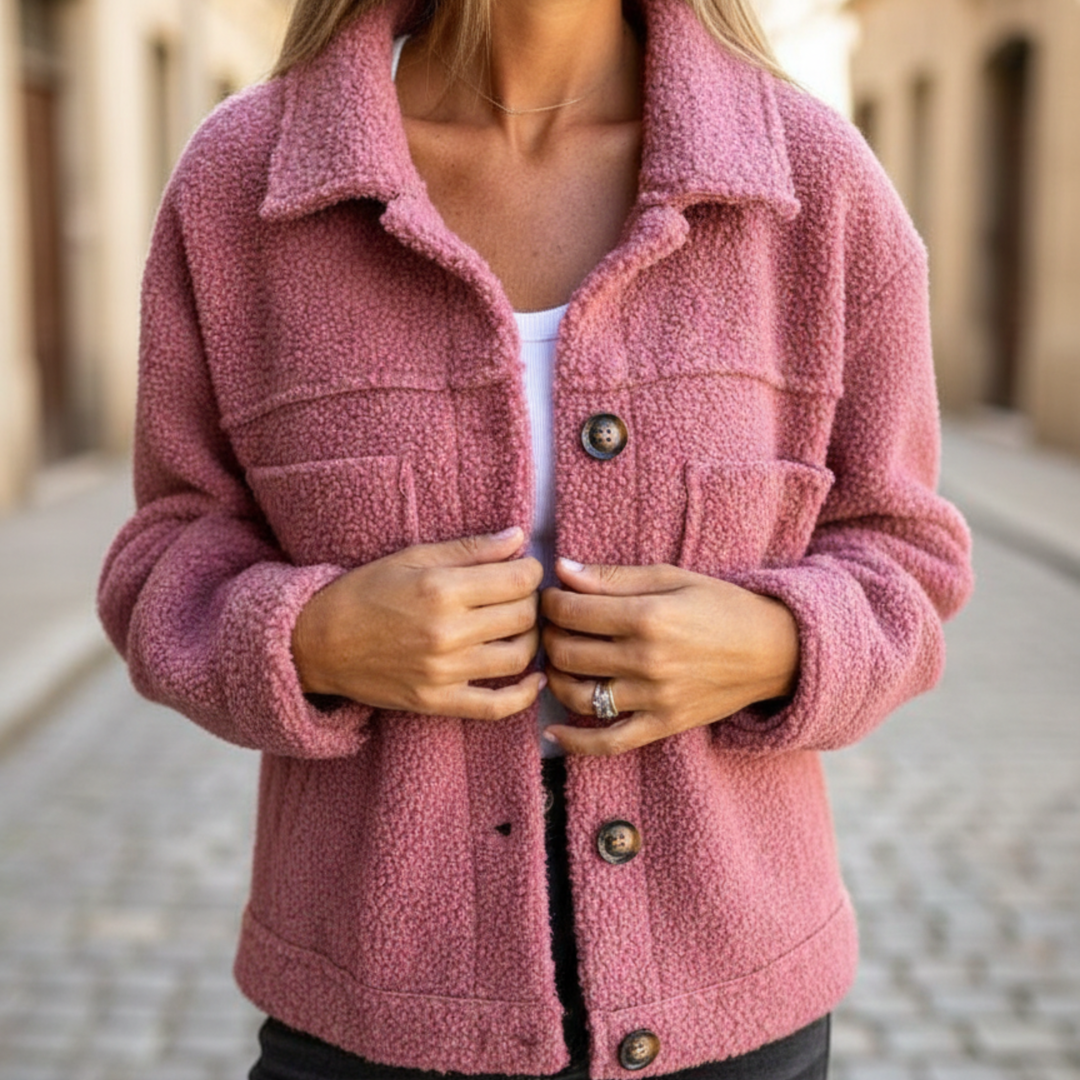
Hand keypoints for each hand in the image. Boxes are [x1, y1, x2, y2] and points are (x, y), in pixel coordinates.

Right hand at [292, 528, 545, 719]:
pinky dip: (524, 696)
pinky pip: (496, 707)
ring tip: (518, 627)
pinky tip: (533, 680)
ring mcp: (444, 672)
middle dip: (531, 601)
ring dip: (530, 639)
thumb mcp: (412, 558)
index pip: (518, 580)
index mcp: (441, 590)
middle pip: (524, 616)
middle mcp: (447, 632)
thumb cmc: (364, 592)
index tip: (524, 568)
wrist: (317, 643)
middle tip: (519, 596)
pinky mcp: (438, 702)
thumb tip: (518, 537)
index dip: (531, 570)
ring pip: (519, 656)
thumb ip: (470, 549)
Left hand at [541, 559, 799, 755]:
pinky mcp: (662, 725)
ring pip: (577, 694)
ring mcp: (653, 698)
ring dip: (555, 677)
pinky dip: (575, 741)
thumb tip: (562, 571)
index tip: (550, 598)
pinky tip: (553, 730)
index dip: (549, 602)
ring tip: (559, 661)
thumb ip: (614, 577)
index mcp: (647, 616)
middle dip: (548, 636)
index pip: (570, 612)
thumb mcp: (671, 577)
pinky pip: (609, 742)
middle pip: (566, 652)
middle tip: (552, 627)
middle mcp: (646, 660)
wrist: (773, 650)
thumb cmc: (722, 606)